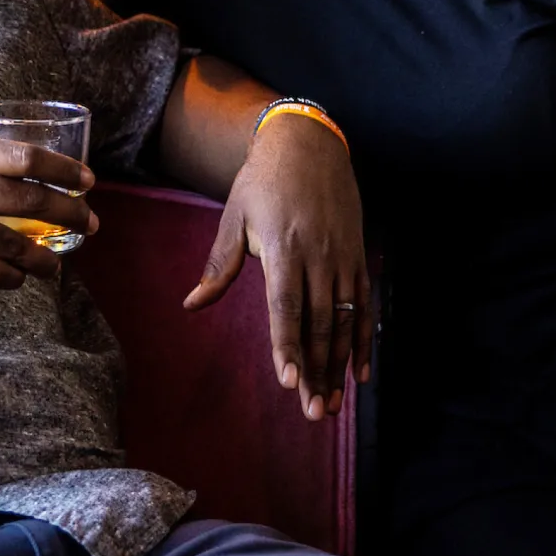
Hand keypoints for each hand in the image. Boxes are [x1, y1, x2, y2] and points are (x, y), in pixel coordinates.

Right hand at [0, 136, 95, 290]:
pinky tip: (20, 280)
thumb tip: (6, 174)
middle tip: (91, 223)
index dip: (63, 169)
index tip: (86, 180)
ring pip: (15, 245)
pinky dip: (11, 279)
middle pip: (30, 201)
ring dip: (45, 257)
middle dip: (69, 213)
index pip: (23, 157)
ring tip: (59, 263)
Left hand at [183, 113, 367, 421]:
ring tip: (332, 403)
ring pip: (343, 321)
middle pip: (318, 323)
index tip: (289, 381)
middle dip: (316, 370)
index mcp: (284, 247)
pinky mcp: (357, 256)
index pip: (286, 307)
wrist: (308, 143)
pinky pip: (364, 306)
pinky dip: (363, 340)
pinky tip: (360, 372)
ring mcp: (343, 257)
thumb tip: (192, 305)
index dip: (288, 345)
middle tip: (313, 412)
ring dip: (339, 365)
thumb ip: (219, 265)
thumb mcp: (235, 216)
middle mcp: (318, 256)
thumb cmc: (262, 181)